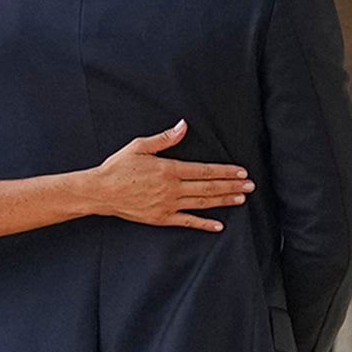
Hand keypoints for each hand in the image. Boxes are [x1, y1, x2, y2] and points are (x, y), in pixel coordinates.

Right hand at [88, 121, 252, 231]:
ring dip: (223, 201)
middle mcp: (172, 189)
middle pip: (208, 187)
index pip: (204, 170)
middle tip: (250, 187)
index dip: (225, 172)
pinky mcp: (161, 218)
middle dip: (231, 186)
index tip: (241, 172)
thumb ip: (165, 139)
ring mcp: (168, 205)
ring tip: (241, 199)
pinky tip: (219, 225)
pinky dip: (204, 224)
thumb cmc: (118, 167)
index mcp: (169, 169)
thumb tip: (183, 126)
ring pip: (202, 203)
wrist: (101, 192)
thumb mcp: (140, 146)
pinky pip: (187, 222)